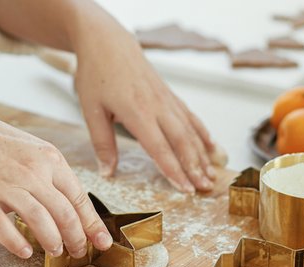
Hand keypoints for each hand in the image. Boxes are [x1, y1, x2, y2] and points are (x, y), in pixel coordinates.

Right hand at [0, 106, 112, 258]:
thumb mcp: (29, 148)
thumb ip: (49, 173)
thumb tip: (69, 204)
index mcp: (48, 158)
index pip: (78, 197)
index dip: (92, 224)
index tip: (101, 241)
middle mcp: (31, 171)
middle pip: (64, 213)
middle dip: (76, 238)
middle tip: (77, 252)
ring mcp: (5, 185)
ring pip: (40, 221)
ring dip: (52, 242)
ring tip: (55, 252)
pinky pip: (3, 227)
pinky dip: (16, 243)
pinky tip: (24, 252)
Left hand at [74, 30, 217, 192]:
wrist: (107, 41)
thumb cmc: (96, 74)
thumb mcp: (91, 110)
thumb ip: (102, 143)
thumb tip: (108, 172)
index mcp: (137, 112)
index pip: (159, 148)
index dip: (174, 170)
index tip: (185, 189)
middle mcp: (157, 106)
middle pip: (182, 141)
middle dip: (195, 167)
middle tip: (205, 188)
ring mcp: (166, 98)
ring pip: (190, 129)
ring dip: (202, 154)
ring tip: (211, 175)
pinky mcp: (169, 94)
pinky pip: (191, 116)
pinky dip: (203, 132)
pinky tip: (212, 147)